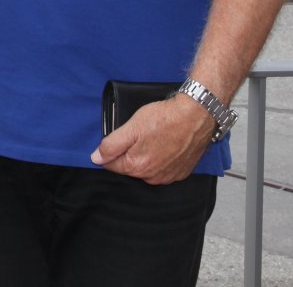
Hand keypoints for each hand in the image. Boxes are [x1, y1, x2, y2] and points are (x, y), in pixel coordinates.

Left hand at [90, 94, 215, 184]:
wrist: (196, 116)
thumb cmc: (165, 118)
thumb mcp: (131, 127)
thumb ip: (111, 145)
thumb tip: (96, 158)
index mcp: (137, 166)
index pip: (111, 165)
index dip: (110, 150)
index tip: (118, 138)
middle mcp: (152, 176)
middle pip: (129, 168)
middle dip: (128, 153)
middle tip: (139, 134)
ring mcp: (168, 176)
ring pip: (146, 169)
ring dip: (145, 156)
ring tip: (153, 138)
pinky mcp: (181, 172)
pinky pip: (163, 170)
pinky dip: (161, 159)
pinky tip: (164, 145)